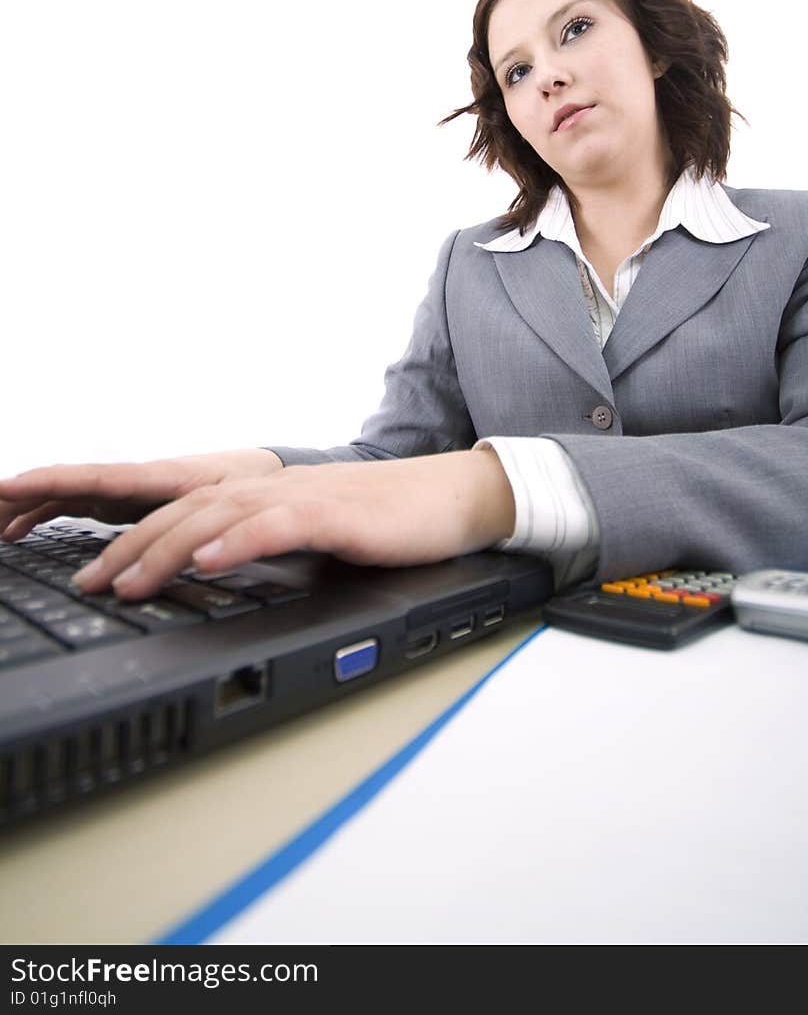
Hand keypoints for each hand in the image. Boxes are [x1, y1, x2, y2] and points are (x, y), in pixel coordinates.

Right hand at [0, 448, 284, 541]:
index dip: (47, 483)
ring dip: (24, 507)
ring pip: (64, 496)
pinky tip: (20, 531)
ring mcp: (126, 490)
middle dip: (20, 493)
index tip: (6, 485)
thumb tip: (190, 552)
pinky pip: (74, 504)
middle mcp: (133, 480)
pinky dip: (44, 514)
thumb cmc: (254, 485)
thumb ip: (209, 525)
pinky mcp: (127, 501)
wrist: (270, 474)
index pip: (91, 477)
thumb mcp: (237, 503)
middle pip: (65, 484)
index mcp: (156, 478)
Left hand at [65, 450, 516, 599]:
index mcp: (267, 493)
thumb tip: (215, 574)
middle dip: (131, 547)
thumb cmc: (388, 521)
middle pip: (187, 511)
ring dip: (168, 550)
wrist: (453, 499)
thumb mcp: (315, 533)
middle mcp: (276, 487)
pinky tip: (208, 563)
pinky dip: (237, 543)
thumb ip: (267, 542)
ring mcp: (305, 498)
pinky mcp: (337, 515)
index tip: (96, 575)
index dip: (134, 539)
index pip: (184, 511)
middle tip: (90, 584)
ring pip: (220, 518)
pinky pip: (277, 526)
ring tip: (130, 582)